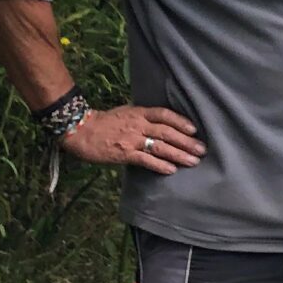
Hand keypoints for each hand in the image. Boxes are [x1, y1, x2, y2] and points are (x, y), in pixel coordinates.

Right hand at [60, 104, 201, 174]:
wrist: (80, 130)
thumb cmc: (103, 122)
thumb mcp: (125, 112)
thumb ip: (143, 116)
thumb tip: (161, 121)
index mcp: (139, 113)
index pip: (164, 115)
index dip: (181, 121)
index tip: (194, 129)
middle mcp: (138, 125)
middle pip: (167, 132)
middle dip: (187, 141)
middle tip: (202, 150)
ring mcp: (132, 139)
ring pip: (160, 147)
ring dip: (179, 155)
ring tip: (193, 161)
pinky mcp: (124, 154)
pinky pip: (146, 160)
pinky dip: (160, 165)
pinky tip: (171, 170)